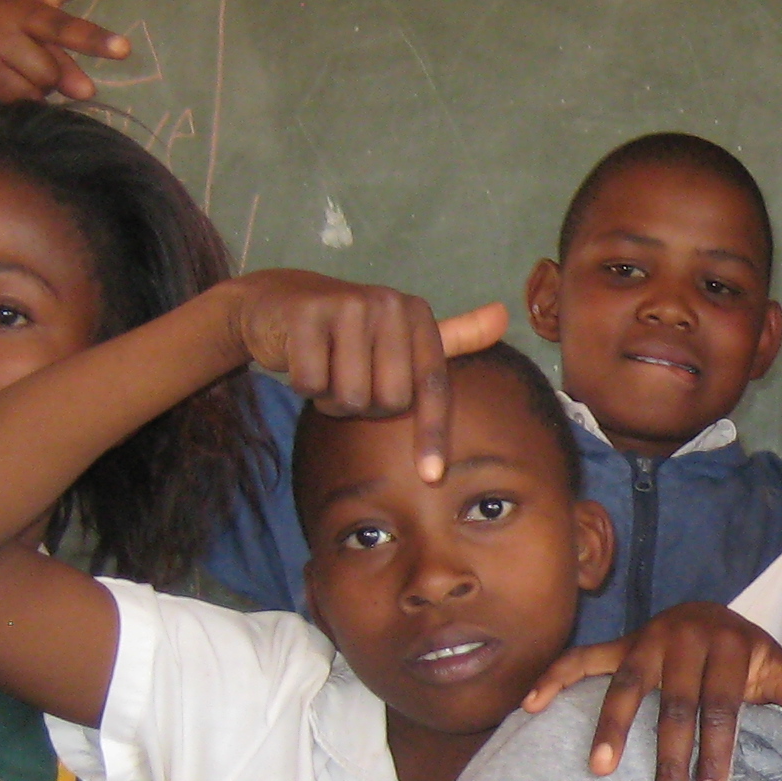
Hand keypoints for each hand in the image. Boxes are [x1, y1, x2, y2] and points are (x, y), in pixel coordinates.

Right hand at [0, 0, 145, 105]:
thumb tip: (85, 92)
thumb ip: (64, 64)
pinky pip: (28, 93)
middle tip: (124, 49)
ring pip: (48, 73)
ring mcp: (1, 35)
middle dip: (94, 40)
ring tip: (17, 73)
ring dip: (42, 86)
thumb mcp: (33, 47)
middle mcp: (21, 11)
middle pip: (64, 28)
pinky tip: (2, 84)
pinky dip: (24, 99)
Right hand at [222, 271, 506, 481]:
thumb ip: (454, 334)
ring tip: (326, 367)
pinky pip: (312, 384)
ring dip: (331, 397)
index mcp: (416, 313)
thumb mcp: (400, 334)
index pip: (432, 386)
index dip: (432, 434)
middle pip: (389, 401)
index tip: (430, 476)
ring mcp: (347, 305)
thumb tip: (504, 316)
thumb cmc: (347, 332)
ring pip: (350, 397)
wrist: (277, 303)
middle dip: (365, 406)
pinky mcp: (307, 314)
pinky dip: (305, 385)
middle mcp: (388, 303)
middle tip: (348, 378)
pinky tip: (301, 357)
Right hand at [522, 603, 781, 780]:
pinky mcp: (619, 643)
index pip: (723, 710)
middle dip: (670, 758)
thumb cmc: (747, 655)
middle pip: (675, 707)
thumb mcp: (777, 668)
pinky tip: (531, 704)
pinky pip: (583, 659)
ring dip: (612, 728)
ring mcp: (647, 640)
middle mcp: (685, 640)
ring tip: (602, 769)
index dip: (717, 754)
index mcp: (729, 647)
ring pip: (627, 687)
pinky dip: (555, 678)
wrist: (712, 611)